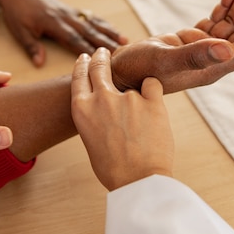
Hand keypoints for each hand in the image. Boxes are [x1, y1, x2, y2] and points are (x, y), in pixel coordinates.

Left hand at [0, 0, 127, 66]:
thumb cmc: (15, 13)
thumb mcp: (19, 31)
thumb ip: (31, 46)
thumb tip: (40, 64)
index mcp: (52, 23)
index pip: (73, 39)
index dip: (88, 49)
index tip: (101, 59)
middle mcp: (65, 17)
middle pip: (88, 31)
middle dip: (106, 42)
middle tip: (122, 52)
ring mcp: (69, 12)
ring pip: (93, 23)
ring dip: (109, 32)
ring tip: (125, 41)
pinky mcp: (70, 10)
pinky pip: (90, 17)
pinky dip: (102, 24)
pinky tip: (113, 30)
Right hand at [71, 48, 173, 190]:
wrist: (138, 181)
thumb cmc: (113, 168)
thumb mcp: (90, 139)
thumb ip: (94, 117)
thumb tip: (103, 108)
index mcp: (82, 109)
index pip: (79, 77)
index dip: (82, 65)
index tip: (86, 58)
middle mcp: (102, 98)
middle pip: (100, 67)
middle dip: (101, 57)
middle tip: (104, 52)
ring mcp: (128, 98)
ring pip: (132, 84)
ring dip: (136, 95)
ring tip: (140, 120)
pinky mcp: (152, 101)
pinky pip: (152, 85)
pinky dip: (153, 92)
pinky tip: (154, 108)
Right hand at [111, 0, 233, 92]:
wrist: (120, 73)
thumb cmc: (139, 71)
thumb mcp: (165, 60)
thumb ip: (195, 56)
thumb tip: (228, 51)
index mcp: (213, 67)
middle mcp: (213, 58)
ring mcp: (203, 48)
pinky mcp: (192, 39)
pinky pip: (217, 20)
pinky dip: (226, 4)